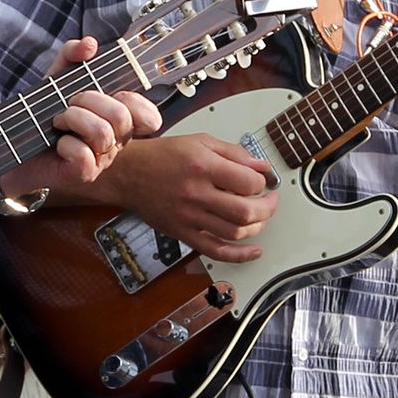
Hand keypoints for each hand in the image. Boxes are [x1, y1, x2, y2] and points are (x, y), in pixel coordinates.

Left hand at [0, 37, 163, 200]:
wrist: (13, 144)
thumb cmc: (43, 113)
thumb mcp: (57, 77)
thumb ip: (73, 55)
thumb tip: (89, 44)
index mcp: (118, 119)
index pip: (149, 116)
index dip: (135, 101)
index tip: (111, 93)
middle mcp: (115, 141)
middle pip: (122, 117)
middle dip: (90, 100)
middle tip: (69, 104)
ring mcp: (101, 159)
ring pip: (103, 133)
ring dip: (73, 119)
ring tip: (58, 121)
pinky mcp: (84, 174)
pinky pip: (83, 154)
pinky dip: (65, 143)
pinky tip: (57, 143)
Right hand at [105, 130, 277, 262]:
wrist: (128, 173)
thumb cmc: (162, 156)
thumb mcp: (200, 141)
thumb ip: (234, 153)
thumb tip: (261, 167)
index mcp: (203, 166)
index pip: (248, 182)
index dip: (263, 183)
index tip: (263, 181)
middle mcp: (196, 193)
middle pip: (245, 211)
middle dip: (267, 208)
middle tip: (270, 201)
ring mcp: (189, 216)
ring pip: (234, 232)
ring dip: (257, 227)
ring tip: (259, 218)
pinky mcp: (182, 233)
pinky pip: (215, 250)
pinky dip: (239, 255)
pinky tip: (253, 251)